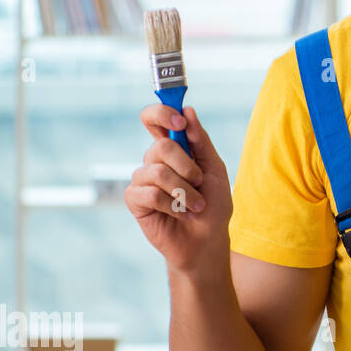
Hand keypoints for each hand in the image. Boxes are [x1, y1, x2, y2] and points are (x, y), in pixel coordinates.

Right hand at [126, 105, 231, 275]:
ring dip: (184, 192)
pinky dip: (172, 205)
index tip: (179, 121)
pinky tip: (179, 214)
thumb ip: (201, 141)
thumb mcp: (215, 169)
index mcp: (174, 149)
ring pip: (157, 172)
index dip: (161, 113)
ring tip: (195, 206)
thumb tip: (188, 110)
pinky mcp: (135, 200)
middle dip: (187, 167)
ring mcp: (143, 180)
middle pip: (160, 146)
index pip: (154, 119)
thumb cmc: (213, 205)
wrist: (207, 240)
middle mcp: (155, 161)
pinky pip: (149, 194)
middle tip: (199, 183)